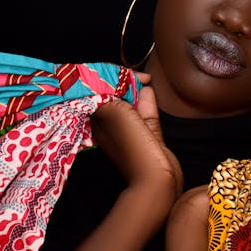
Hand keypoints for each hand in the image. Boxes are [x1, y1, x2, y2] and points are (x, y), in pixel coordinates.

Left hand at [92, 72, 181, 196]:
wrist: (155, 179)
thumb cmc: (131, 145)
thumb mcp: (115, 111)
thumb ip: (111, 92)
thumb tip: (116, 80)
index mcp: (96, 120)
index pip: (95, 92)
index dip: (106, 78)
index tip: (121, 71)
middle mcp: (108, 124)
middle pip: (112, 95)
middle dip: (123, 81)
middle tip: (137, 75)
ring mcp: (128, 130)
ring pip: (129, 101)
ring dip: (135, 89)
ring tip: (144, 79)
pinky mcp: (145, 134)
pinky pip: (144, 111)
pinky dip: (146, 100)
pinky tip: (149, 90)